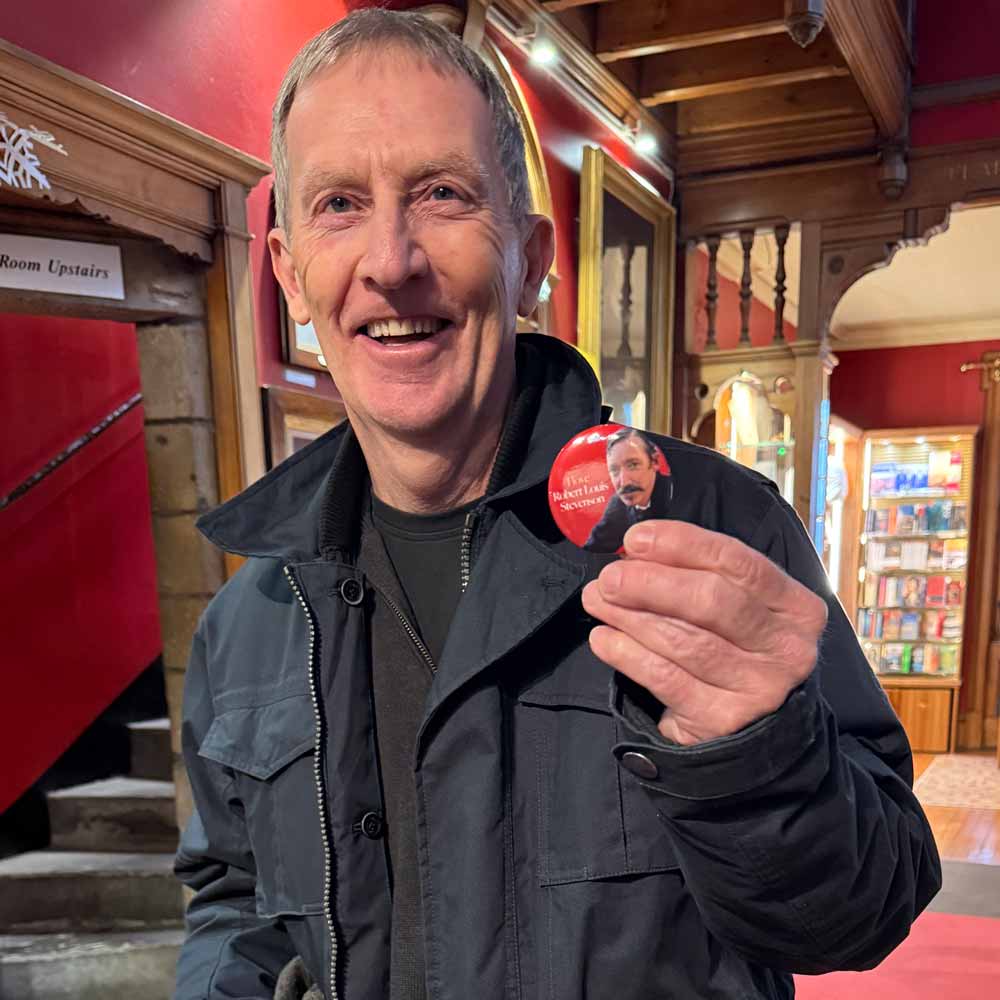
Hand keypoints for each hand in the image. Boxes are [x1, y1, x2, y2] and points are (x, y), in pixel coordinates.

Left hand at [581, 520, 826, 745]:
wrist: (754, 725)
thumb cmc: (737, 647)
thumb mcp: (736, 606)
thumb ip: (696, 575)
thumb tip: (635, 553)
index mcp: (795, 606)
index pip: (736, 562)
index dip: (682, 545)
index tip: (635, 540)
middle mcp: (786, 648)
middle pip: (711, 602)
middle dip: (650, 583)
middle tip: (609, 577)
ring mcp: (759, 688)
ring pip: (684, 641)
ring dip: (630, 616)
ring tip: (596, 600)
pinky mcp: (723, 721)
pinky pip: (666, 679)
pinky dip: (627, 655)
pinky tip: (604, 638)